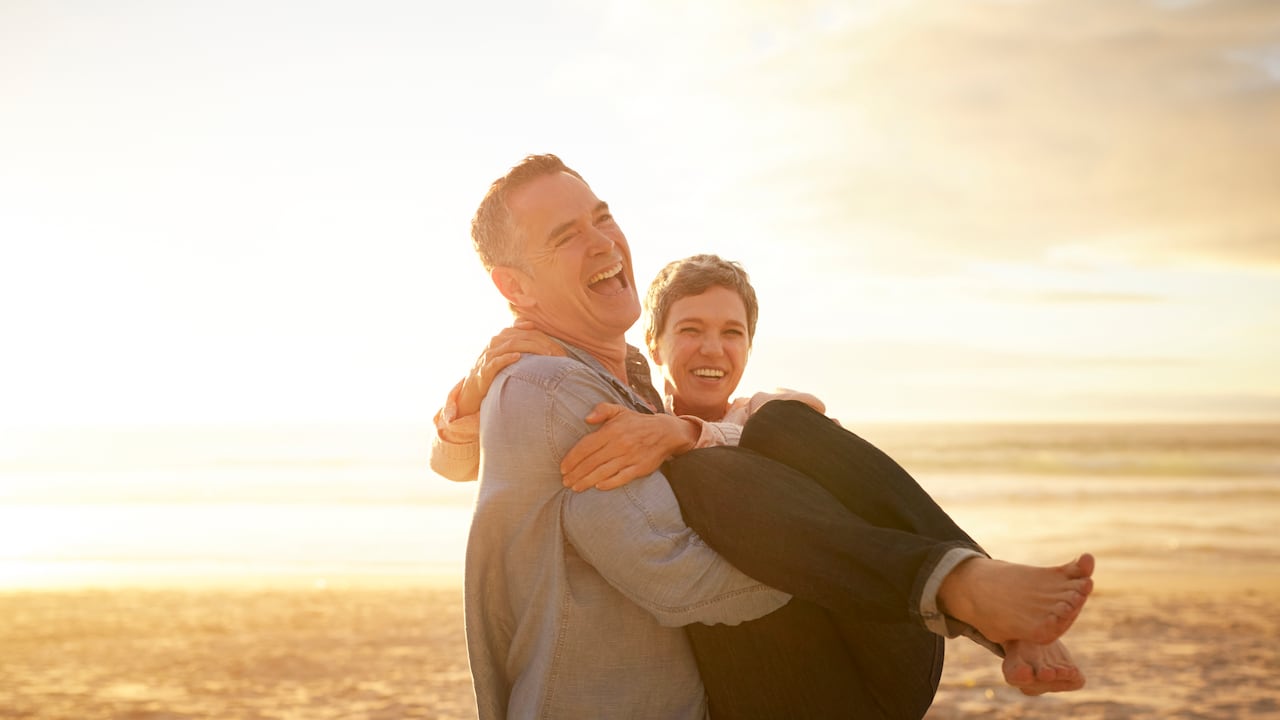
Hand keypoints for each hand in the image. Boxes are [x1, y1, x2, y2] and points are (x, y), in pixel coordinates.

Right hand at [457, 321, 563, 416]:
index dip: (544, 338)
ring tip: (546, 355)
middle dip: (542, 343)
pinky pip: (496, 361)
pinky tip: (518, 357)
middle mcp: (495, 341)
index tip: (559, 349)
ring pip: (512, 345)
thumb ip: (516, 336)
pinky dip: (507, 358)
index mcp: (503, 335)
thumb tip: (530, 323)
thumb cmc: (493, 367)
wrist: (472, 386)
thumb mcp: (504, 350)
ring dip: (531, 348)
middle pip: (522, 336)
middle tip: (558, 353)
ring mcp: (489, 354)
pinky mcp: (484, 369)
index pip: (527, 331)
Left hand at [560, 404, 698, 491]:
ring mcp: (629, 457)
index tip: (562, 468)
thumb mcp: (620, 410)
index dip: (572, 458)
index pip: (586, 446)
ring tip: (575, 487)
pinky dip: (609, 483)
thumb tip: (586, 418)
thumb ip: (602, 410)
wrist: (666, 432)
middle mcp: (619, 444)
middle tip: (565, 482)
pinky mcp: (639, 468)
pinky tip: (598, 487)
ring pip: (603, 472)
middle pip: (591, 462)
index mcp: (612, 430)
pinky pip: (621, 478)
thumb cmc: (637, 423)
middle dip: (576, 473)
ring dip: (587, 481)